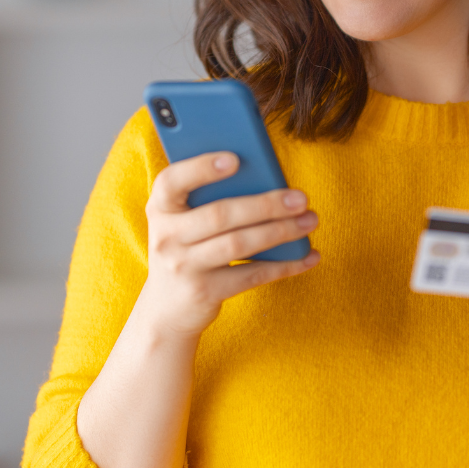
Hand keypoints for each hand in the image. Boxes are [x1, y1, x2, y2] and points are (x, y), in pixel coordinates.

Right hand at [140, 151, 319, 338]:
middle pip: (220, 214)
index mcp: (159, 207)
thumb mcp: (182, 220)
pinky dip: (284, 265)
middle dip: (265, 204)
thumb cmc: (185, 247)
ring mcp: (184, 266)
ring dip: (280, 231)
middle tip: (300, 198)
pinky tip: (308, 256)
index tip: (236, 159)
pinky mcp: (205, 292)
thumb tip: (264, 178)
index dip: (201, 168)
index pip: (172, 181)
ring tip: (309, 220)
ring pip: (239, 244)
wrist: (166, 309)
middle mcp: (166, 236)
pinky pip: (252, 274)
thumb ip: (207, 197)